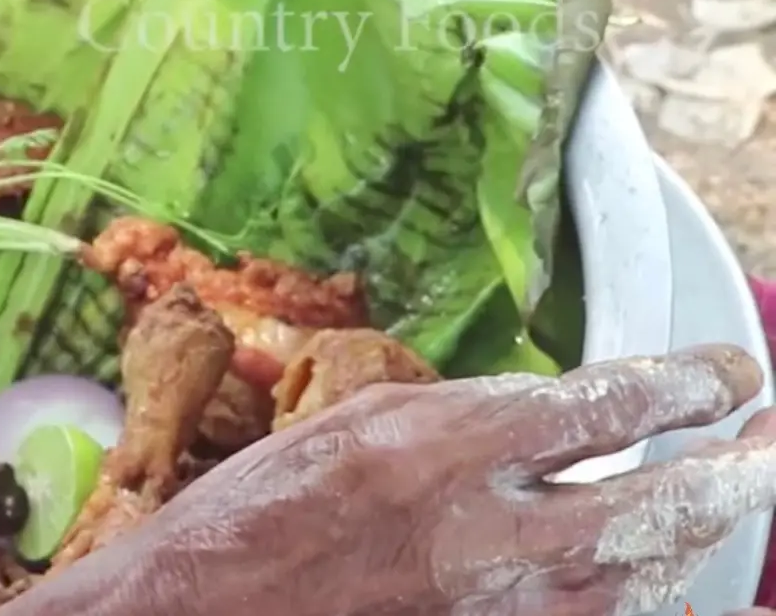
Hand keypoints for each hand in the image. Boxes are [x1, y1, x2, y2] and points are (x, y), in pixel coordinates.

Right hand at [23, 345, 775, 615]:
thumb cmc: (243, 529)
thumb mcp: (340, 434)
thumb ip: (448, 424)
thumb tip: (541, 422)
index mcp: (434, 446)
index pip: (605, 405)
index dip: (687, 386)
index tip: (729, 374)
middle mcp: (483, 532)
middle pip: (658, 497)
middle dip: (735, 466)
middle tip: (768, 440)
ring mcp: (495, 610)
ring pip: (645, 574)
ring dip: (700, 536)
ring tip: (738, 500)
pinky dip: (647, 602)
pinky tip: (671, 589)